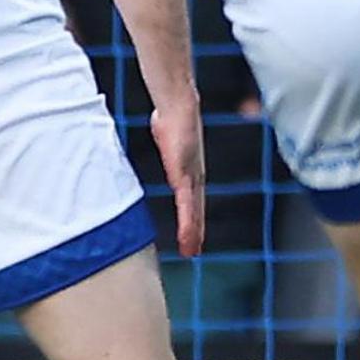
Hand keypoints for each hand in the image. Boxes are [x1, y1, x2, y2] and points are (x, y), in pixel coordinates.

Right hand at [152, 100, 206, 260]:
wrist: (179, 107)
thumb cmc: (172, 121)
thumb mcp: (169, 142)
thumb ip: (168, 150)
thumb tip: (162, 137)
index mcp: (190, 172)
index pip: (193, 201)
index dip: (193, 219)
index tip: (192, 236)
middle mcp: (195, 177)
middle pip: (196, 210)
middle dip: (195, 231)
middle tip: (193, 252)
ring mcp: (192, 176)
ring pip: (194, 211)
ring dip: (193, 232)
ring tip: (191, 251)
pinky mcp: (185, 174)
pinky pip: (187, 203)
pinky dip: (189, 220)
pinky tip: (189, 233)